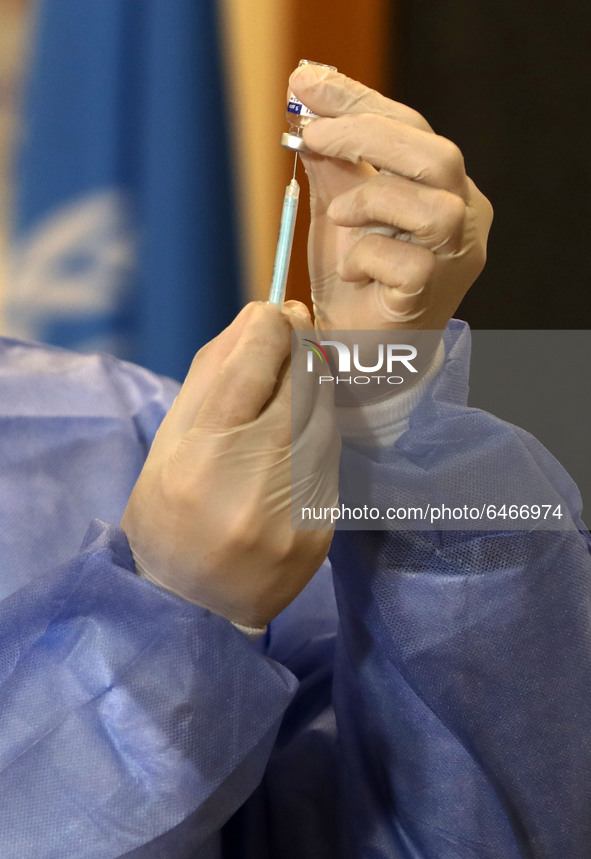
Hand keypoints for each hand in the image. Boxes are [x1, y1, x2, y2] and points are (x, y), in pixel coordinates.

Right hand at [121, 301, 338, 627]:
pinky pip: (330, 455)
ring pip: (324, 415)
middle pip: (302, 382)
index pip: (253, 364)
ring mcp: (296, 510)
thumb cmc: (168, 517)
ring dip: (312, 389)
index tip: (273, 312)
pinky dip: (317, 433)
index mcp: (200, 459)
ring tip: (287, 392)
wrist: (197, 609)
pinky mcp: (324, 527)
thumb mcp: (168, 444)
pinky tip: (294, 440)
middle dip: (300, 348)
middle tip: (291, 334)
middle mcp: (254, 483)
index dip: (269, 325)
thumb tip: (262, 315)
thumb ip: (213, 376)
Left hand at [289, 65, 493, 331]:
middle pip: (438, 157)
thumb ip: (334, 166)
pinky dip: (366, 256)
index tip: (308, 84)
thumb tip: (308, 108)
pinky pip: (406, 262)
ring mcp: (454, 260)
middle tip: (312, 132)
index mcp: (446, 190)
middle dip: (367, 135)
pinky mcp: (431, 295)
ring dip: (371, 200)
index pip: (414, 130)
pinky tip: (352, 269)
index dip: (362, 102)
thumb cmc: (357, 280)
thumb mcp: (340, 212)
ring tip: (339, 217)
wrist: (360, 349)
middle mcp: (465, 219)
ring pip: (432, 208)